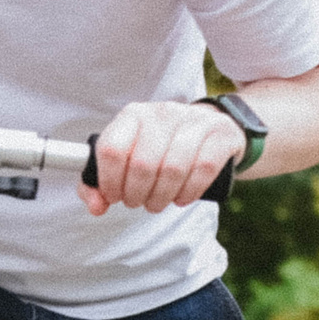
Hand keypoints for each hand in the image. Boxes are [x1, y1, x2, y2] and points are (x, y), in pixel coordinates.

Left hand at [82, 101, 244, 214]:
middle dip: (136, 194)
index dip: (109, 181)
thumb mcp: (129, 156)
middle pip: (142, 164)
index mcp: (133, 115)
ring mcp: (195, 121)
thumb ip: (101, 182)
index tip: (114, 196)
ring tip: (157, 203)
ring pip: (172, 169)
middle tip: (137, 202)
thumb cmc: (162, 147)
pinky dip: (188, 192)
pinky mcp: (222, 134)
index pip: (111, 149)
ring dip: (161, 197)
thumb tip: (96, 206)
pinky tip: (181, 198)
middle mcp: (163, 113)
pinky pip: (203, 170)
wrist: (213, 128)